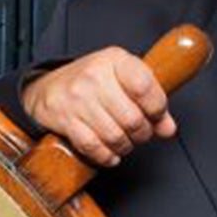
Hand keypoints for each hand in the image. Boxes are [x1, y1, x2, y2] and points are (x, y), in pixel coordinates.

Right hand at [19, 47, 175, 166]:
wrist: (48, 88)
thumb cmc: (92, 83)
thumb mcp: (123, 79)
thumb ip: (150, 101)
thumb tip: (168, 129)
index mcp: (115, 60)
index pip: (145, 87)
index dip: (157, 109)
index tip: (157, 116)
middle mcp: (95, 76)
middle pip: (133, 119)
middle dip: (142, 134)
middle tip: (140, 133)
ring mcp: (78, 98)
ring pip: (115, 136)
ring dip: (125, 146)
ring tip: (125, 142)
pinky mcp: (65, 119)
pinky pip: (93, 147)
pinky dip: (106, 156)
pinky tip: (110, 153)